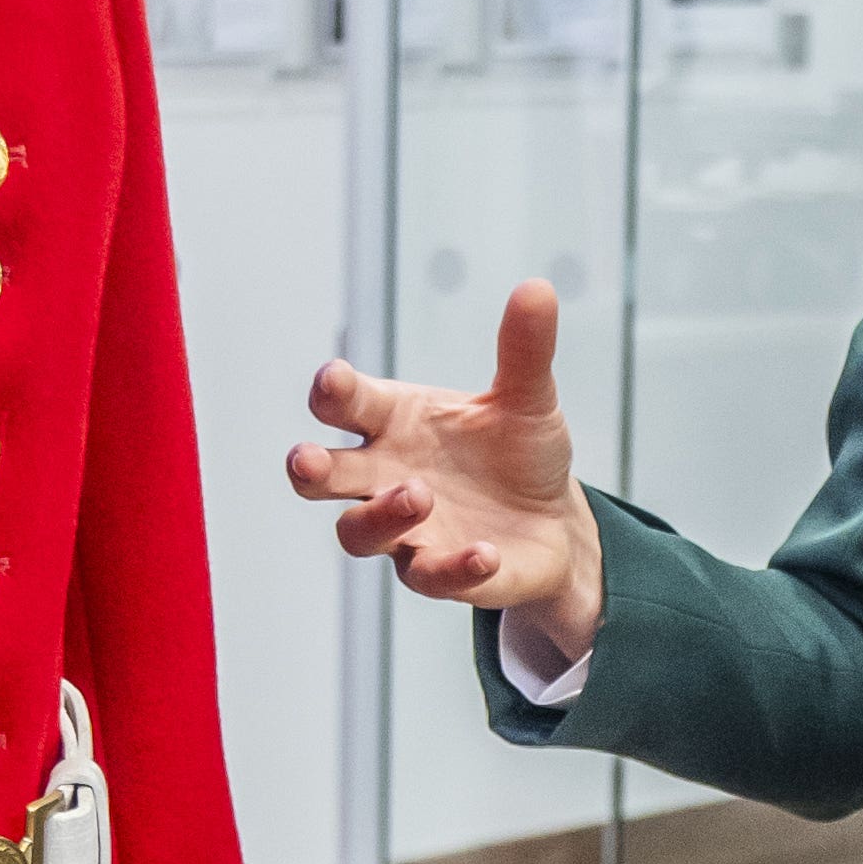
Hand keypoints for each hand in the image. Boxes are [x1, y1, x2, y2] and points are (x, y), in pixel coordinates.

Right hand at [289, 284, 604, 658]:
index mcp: (395, 422)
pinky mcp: (438, 573)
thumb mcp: (529, 398)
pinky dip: (452, 566)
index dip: (333, 393)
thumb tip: (537, 287)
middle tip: (308, 460)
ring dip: (380, 515)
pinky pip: (428, 576)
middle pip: (323, 477)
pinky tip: (484, 553)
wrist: (554, 521)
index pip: (346, 405)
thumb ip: (525, 350)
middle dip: (310, 469)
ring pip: (358, 532)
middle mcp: (384, 477)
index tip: (332, 380)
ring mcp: (405, 531)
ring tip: (418, 493)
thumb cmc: (519, 453)